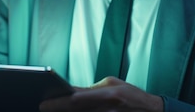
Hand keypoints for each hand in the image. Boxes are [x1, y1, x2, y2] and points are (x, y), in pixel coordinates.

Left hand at [39, 77, 162, 111]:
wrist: (151, 111)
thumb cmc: (131, 95)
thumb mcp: (112, 84)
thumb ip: (91, 89)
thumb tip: (70, 91)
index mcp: (108, 95)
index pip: (77, 100)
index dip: (59, 103)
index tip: (44, 103)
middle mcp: (106, 110)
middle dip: (58, 110)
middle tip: (43, 108)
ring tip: (53, 111)